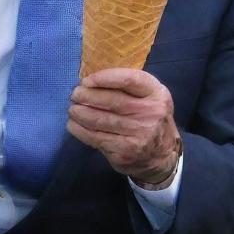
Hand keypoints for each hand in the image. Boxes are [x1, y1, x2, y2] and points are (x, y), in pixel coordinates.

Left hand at [67, 68, 181, 185]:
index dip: (105, 78)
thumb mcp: (151, 98)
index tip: (87, 80)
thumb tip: (93, 81)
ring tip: (73, 109)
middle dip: (88, 96)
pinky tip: (73, 124)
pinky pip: (96, 138)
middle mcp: (150, 113)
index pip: (129, 80)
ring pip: (101, 120)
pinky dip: (80, 130)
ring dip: (81, 113)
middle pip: (112, 100)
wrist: (161, 156)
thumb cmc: (151, 119)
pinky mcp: (124, 152)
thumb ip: (130, 88)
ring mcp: (138, 134)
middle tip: (75, 94)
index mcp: (157, 94)